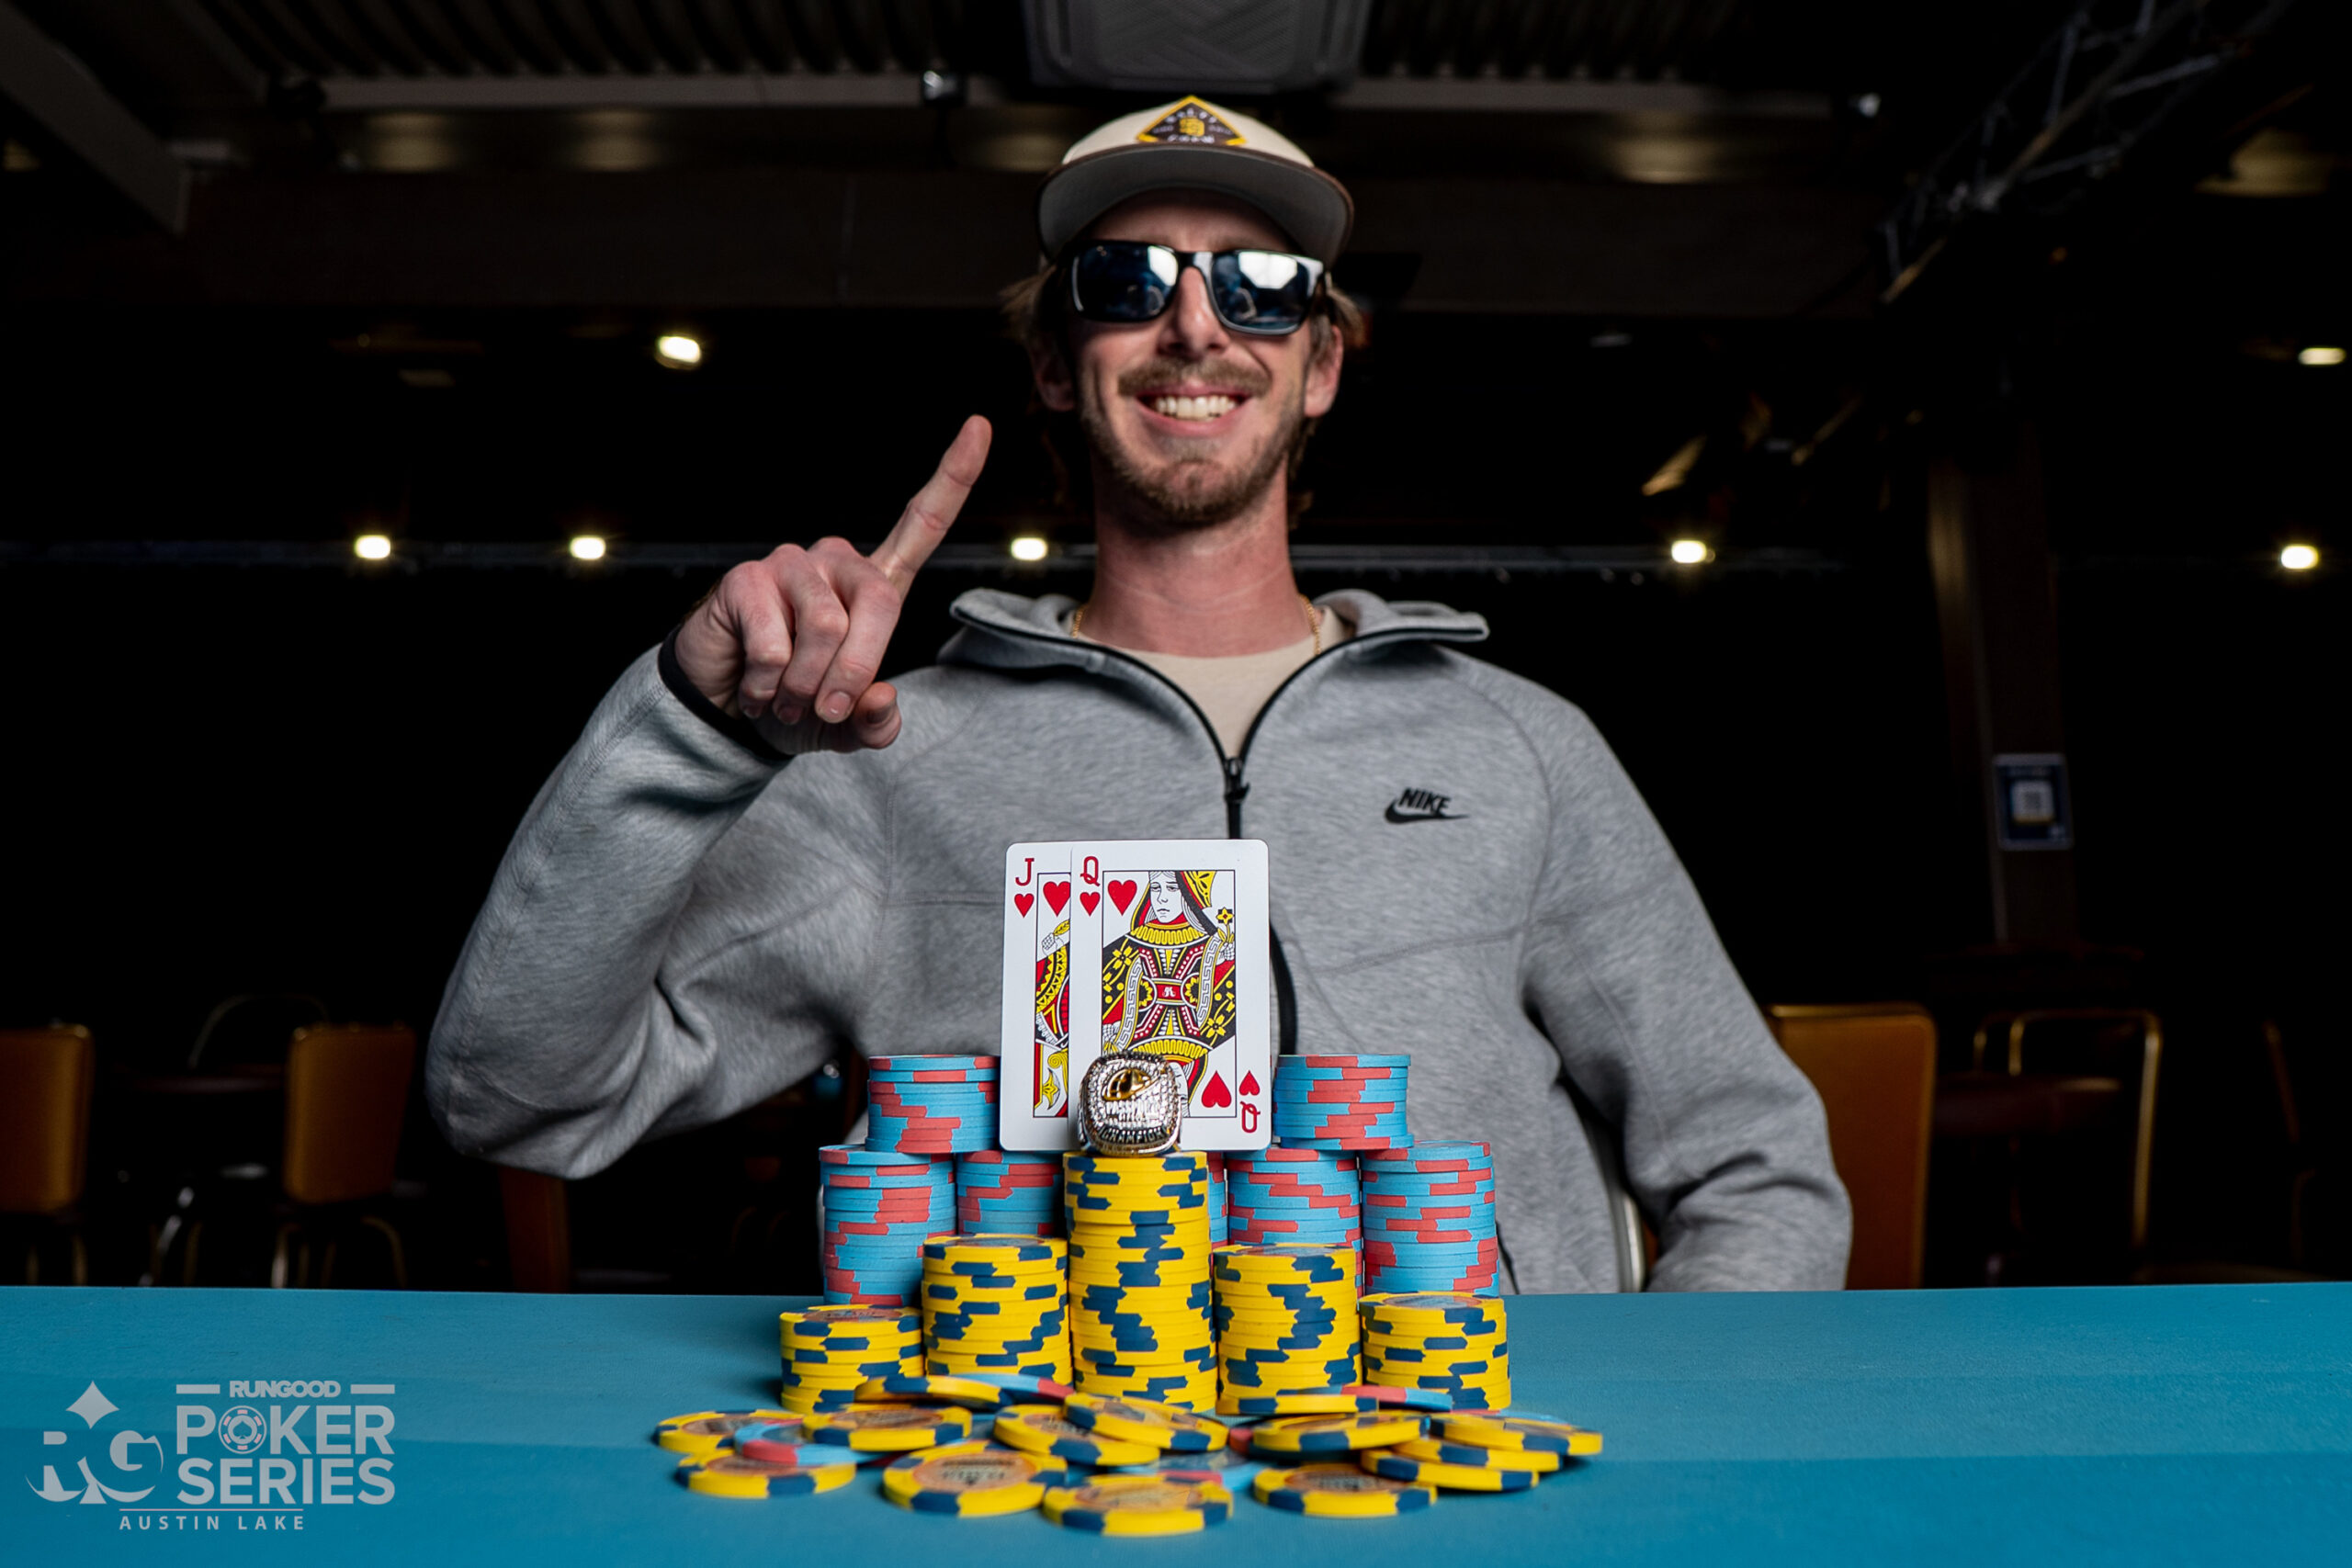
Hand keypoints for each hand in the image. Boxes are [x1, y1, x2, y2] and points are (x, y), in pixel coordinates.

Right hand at [675, 415, 991, 753]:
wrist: (728, 712)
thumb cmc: (800, 706)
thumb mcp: (848, 726)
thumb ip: (876, 722)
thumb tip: (881, 697)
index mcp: (877, 585)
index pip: (923, 522)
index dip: (954, 476)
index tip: (980, 425)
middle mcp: (838, 560)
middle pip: (879, 603)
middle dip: (856, 672)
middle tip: (825, 710)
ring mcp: (792, 563)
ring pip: (825, 629)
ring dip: (804, 685)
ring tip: (783, 697)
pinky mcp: (747, 579)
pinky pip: (775, 644)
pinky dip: (768, 684)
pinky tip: (755, 685)